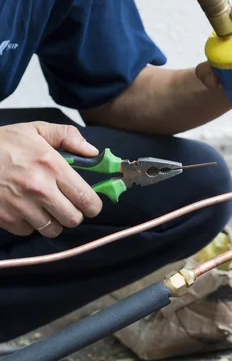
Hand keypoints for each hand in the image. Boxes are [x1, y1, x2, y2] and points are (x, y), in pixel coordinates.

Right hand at [0, 122, 102, 237]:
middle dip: (74, 214)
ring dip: (53, 221)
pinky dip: (30, 224)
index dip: (93, 205)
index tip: (90, 203)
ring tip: (46, 207)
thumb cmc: (3, 143)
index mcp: (52, 166)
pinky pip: (29, 231)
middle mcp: (39, 189)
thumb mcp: (36, 130)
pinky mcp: (5, 218)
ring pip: (53, 229)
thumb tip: (92, 153)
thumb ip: (68, 136)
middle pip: (73, 219)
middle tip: (67, 205)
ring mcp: (21, 206)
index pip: (87, 199)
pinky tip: (25, 209)